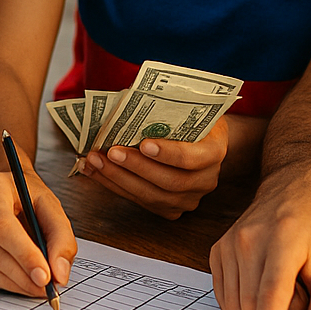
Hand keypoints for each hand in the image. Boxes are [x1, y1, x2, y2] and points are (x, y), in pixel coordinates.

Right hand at [0, 168, 76, 296]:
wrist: (12, 193)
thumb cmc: (31, 199)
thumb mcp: (54, 209)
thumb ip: (61, 240)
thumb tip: (59, 274)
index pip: (2, 225)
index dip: (24, 254)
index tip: (45, 276)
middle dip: (22, 274)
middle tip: (46, 288)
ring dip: (15, 283)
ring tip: (38, 287)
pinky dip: (4, 283)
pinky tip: (22, 282)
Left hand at [78, 117, 228, 218]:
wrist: (203, 141)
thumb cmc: (189, 119)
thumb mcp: (186, 108)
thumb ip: (164, 108)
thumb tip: (125, 100)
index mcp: (215, 151)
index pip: (191, 158)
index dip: (167, 153)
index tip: (143, 143)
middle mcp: (205, 181)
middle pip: (170, 182)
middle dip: (136, 167)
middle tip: (110, 152)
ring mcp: (189, 199)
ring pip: (152, 196)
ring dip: (119, 179)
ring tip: (95, 162)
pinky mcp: (171, 210)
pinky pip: (141, 202)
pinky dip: (115, 187)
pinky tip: (96, 172)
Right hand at [210, 167, 310, 309]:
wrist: (294, 187)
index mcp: (283, 241)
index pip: (271, 298)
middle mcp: (248, 241)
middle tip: (301, 291)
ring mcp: (228, 245)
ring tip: (282, 283)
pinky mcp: (217, 251)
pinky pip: (225, 300)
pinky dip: (246, 303)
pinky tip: (262, 282)